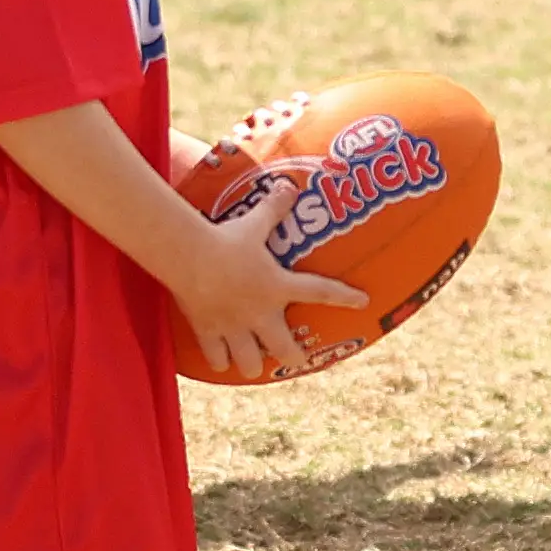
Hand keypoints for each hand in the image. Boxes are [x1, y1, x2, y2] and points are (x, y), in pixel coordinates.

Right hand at [157, 205, 366, 381]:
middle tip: (296, 358)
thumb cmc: (225, 239)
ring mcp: (233, 327)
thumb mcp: (254, 222)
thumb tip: (288, 186)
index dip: (344, 297)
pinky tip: (221, 359)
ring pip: (249, 364)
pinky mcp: (207, 332)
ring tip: (253, 361)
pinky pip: (216, 359)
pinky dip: (219, 361)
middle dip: (293, 357)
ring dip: (253, 365)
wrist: (188, 255)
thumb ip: (274, 207)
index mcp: (278, 286)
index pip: (321, 291)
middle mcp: (260, 313)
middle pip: (284, 350)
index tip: (363, 302)